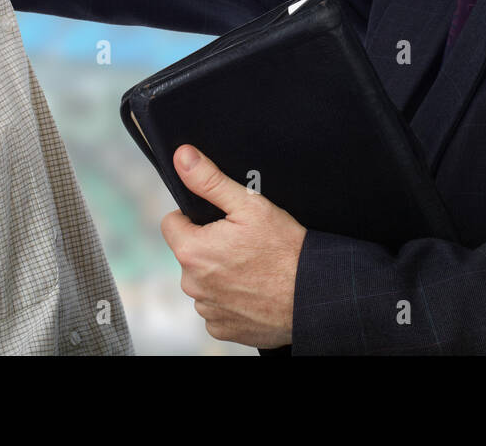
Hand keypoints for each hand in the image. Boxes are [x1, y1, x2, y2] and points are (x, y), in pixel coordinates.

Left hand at [160, 144, 306, 348]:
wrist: (313, 295)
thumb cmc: (284, 249)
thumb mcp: (249, 205)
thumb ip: (209, 180)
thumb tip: (182, 157)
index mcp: (192, 250)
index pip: (172, 223)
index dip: (194, 217)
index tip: (220, 221)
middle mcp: (192, 284)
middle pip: (189, 253)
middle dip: (209, 246)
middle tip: (243, 244)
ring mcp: (207, 309)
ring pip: (203, 281)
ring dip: (220, 274)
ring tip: (252, 268)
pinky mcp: (222, 329)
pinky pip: (216, 307)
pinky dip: (231, 299)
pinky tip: (253, 291)